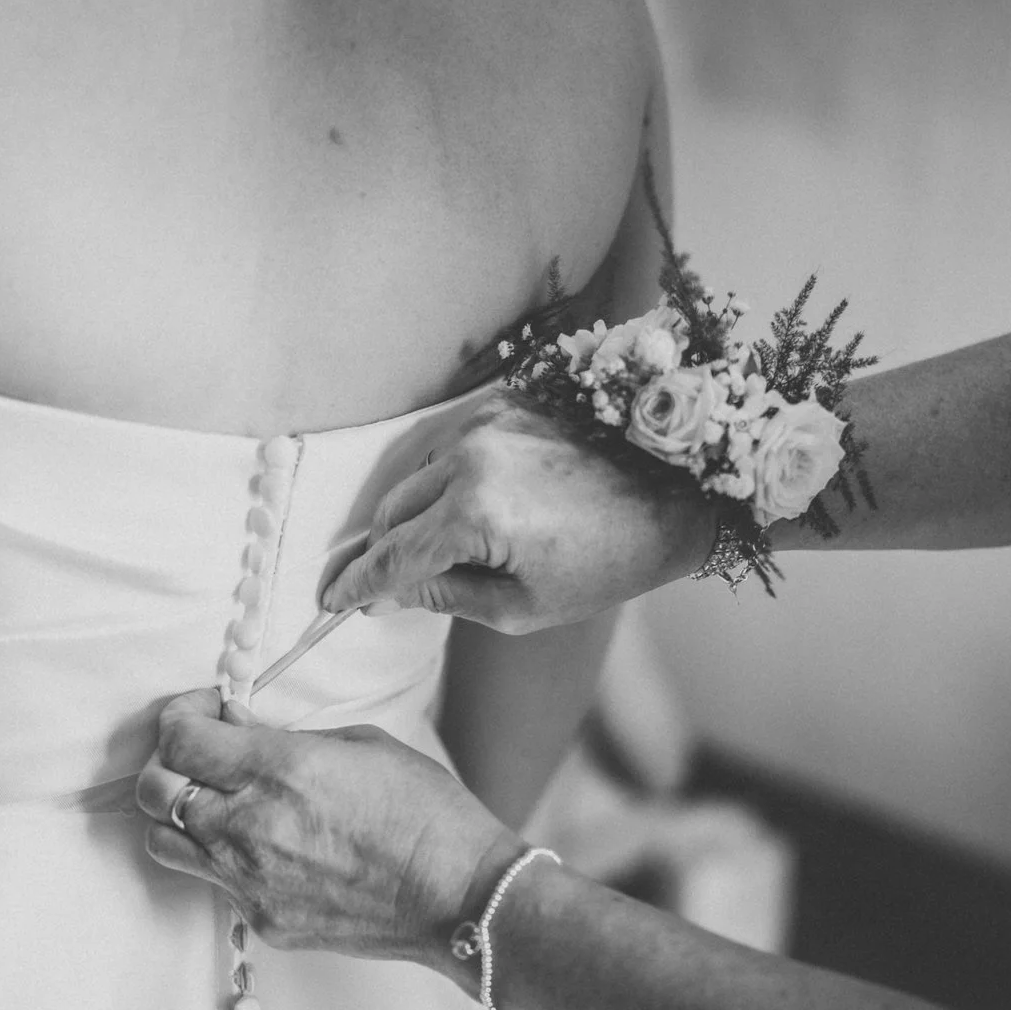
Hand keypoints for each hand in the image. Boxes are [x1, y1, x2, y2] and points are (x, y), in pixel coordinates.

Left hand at [134, 690, 519, 966]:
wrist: (461, 897)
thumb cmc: (426, 814)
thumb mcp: (362, 745)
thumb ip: (284, 736)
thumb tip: (234, 726)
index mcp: (278, 771)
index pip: (179, 739)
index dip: (181, 716)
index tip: (202, 712)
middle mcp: (250, 829)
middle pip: (154, 791)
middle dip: (169, 762)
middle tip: (202, 754)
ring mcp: (250, 882)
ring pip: (164, 843)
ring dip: (180, 814)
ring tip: (221, 802)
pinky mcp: (261, 919)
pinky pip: (213, 882)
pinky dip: (222, 857)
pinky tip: (266, 845)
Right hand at [321, 387, 716, 633]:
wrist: (679, 494)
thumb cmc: (609, 561)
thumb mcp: (523, 607)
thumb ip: (445, 597)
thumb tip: (390, 592)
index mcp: (475, 515)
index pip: (391, 556)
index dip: (356, 585)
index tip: (331, 602)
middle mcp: (470, 457)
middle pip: (392, 511)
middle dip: (382, 553)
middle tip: (377, 585)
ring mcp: (486, 423)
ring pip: (414, 476)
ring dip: (410, 515)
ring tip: (426, 550)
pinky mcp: (504, 401)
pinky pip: (447, 447)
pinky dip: (441, 480)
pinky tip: (460, 507)